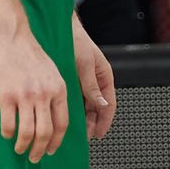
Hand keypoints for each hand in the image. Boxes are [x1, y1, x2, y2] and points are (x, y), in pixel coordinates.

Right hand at [0, 27, 68, 163]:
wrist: (12, 39)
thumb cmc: (30, 55)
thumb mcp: (52, 72)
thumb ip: (54, 93)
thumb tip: (53, 116)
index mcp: (59, 89)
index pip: (62, 123)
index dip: (56, 141)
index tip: (51, 150)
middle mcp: (45, 94)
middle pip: (46, 132)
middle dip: (40, 150)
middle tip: (35, 158)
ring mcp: (25, 96)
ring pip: (27, 132)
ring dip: (23, 146)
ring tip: (19, 150)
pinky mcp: (6, 96)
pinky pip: (8, 123)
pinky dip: (7, 133)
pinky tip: (6, 135)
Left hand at [73, 17, 117, 138]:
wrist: (60, 30)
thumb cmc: (76, 43)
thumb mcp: (85, 65)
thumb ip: (92, 86)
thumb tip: (102, 105)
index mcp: (105, 77)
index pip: (109, 104)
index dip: (105, 121)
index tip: (99, 135)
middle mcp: (96, 82)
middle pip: (98, 108)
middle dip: (92, 124)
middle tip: (84, 138)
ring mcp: (84, 83)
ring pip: (86, 107)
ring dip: (82, 119)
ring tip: (73, 132)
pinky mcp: (72, 83)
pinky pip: (75, 100)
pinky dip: (71, 110)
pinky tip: (64, 118)